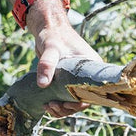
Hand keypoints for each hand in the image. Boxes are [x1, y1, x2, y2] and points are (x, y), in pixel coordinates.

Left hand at [28, 3, 100, 117]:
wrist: (47, 27)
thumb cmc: (53, 34)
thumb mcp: (51, 49)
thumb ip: (47, 65)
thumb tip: (42, 85)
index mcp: (92, 66)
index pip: (93, 92)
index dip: (81, 103)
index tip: (66, 104)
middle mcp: (87, 74)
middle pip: (83, 99)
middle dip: (68, 108)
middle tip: (53, 106)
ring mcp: (77, 78)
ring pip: (73, 101)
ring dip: (62, 108)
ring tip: (48, 106)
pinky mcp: (67, 81)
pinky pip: (65, 97)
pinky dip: (58, 104)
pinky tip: (47, 105)